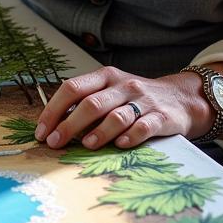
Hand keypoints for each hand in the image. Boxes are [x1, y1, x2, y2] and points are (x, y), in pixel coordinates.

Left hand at [33, 66, 204, 150]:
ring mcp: (143, 101)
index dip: (54, 110)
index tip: (42, 131)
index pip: (73, 88)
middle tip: (55, 143)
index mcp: (105, 76)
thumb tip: (54, 126)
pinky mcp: (162, 117)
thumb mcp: (110, 91)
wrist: (180, 98)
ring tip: (85, 145)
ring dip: (98, 132)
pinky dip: (130, 137)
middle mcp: (123, 85)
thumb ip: (86, 103)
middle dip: (69, 125)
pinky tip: (120, 145)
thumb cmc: (134, 98)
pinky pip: (144, 127)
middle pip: (91, 103)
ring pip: (117, 116)